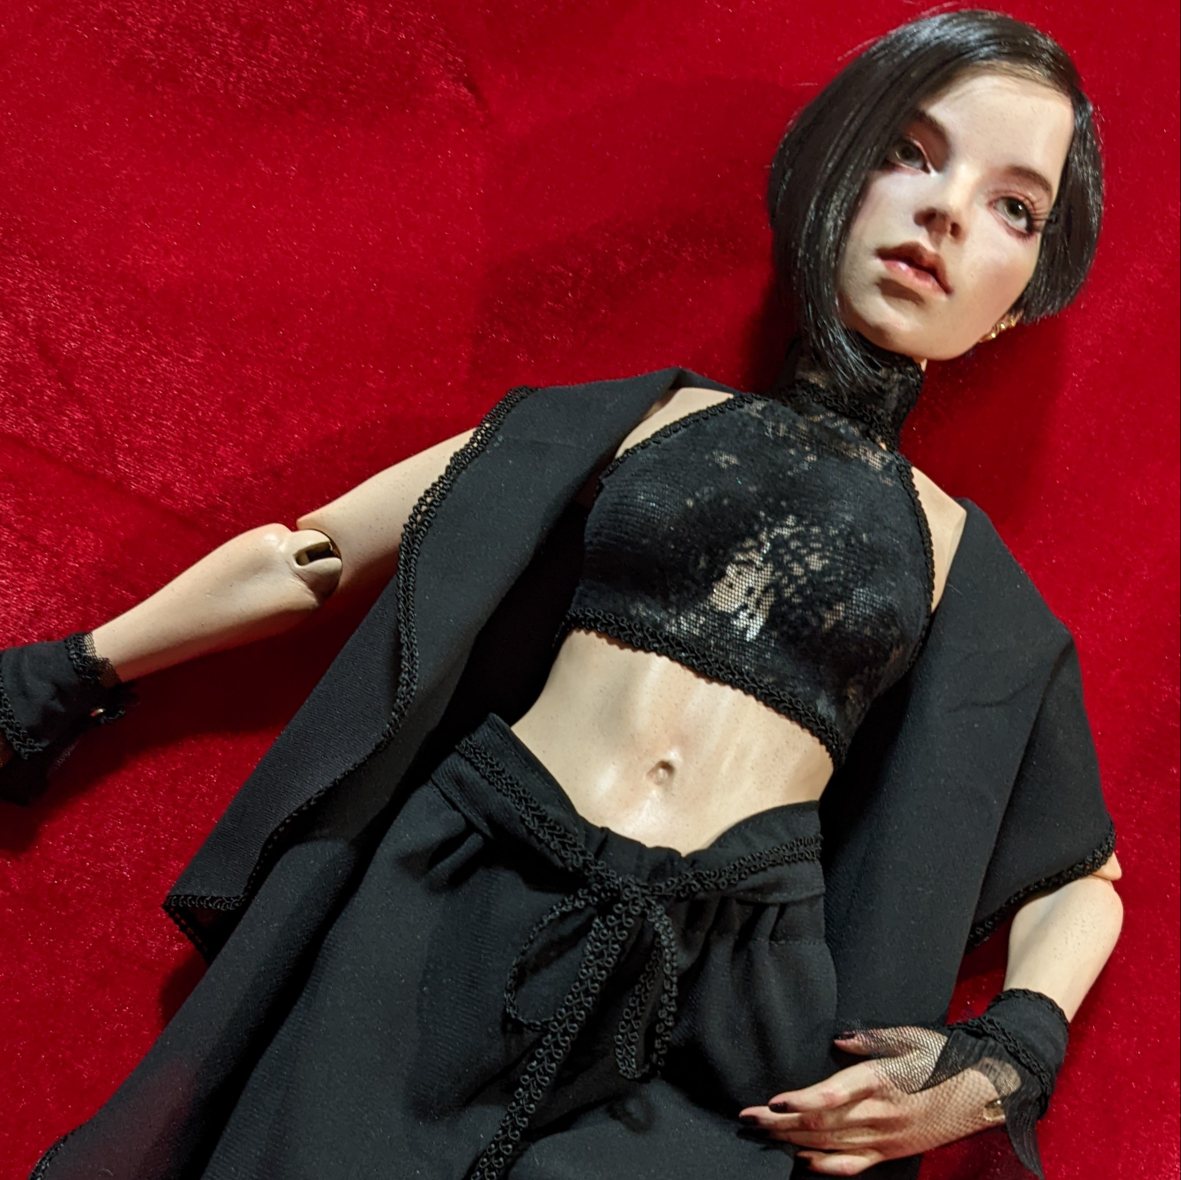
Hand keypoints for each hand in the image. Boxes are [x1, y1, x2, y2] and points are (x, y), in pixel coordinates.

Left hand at [738, 1026, 1010, 1174]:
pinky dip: (825, 1165)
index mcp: (880, 1082)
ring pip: (829, 1144)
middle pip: (820, 1123)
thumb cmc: (941, 1057)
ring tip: (761, 1134)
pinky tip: (803, 1160)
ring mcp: (885, 1137)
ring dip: (791, 1141)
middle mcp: (879, 1114)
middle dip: (780, 1122)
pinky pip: (853, 1164)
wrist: (982, 1089)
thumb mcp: (907, 1038)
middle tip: (746, 1119)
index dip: (800, 1101)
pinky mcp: (891, 1151)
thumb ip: (870, 1039)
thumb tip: (839, 1041)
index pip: (832, 1096)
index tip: (772, 1101)